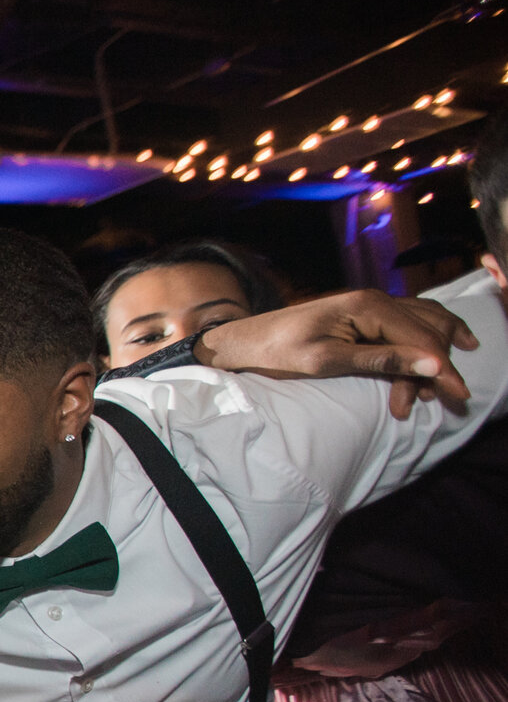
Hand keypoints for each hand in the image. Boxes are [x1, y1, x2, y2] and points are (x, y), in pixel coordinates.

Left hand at [192, 290, 477, 418]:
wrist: (244, 341)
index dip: (442, 368)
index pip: (419, 338)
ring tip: (435, 392)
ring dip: (432, 358)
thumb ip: (381, 361)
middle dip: (436, 368)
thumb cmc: (277, 351)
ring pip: (422, 325)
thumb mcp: (328, 361)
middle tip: (442, 402)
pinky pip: (408, 325)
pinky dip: (423, 344)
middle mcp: (375, 299)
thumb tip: (432, 365)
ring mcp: (371, 305)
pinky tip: (438, 358)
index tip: (456, 396)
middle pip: (425, 332)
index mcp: (367, 306)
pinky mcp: (364, 316)